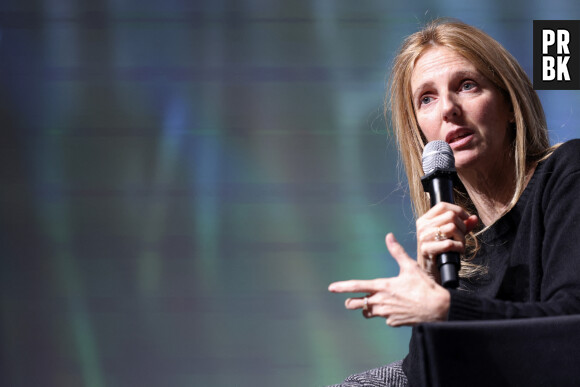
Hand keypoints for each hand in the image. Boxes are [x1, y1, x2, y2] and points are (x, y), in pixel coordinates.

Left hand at [328, 233, 449, 326]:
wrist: (439, 309)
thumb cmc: (425, 287)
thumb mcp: (410, 267)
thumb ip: (397, 252)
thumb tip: (389, 236)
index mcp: (383, 287)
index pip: (357, 287)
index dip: (342, 287)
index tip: (331, 288)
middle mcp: (381, 302)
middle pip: (356, 305)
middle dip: (351, 302)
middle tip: (351, 300)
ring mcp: (386, 314)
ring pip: (368, 313)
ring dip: (369, 308)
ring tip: (376, 302)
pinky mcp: (393, 322)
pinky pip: (384, 319)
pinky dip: (386, 314)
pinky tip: (396, 308)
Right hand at [416, 203, 477, 279]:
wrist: (430, 272)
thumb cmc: (441, 252)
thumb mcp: (450, 235)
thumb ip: (462, 225)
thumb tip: (474, 218)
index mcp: (424, 220)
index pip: (442, 206)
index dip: (459, 210)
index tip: (466, 219)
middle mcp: (422, 226)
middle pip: (450, 216)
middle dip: (462, 226)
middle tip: (462, 236)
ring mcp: (423, 238)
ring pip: (451, 228)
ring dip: (461, 238)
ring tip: (460, 245)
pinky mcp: (426, 250)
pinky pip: (449, 243)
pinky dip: (459, 247)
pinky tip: (458, 251)